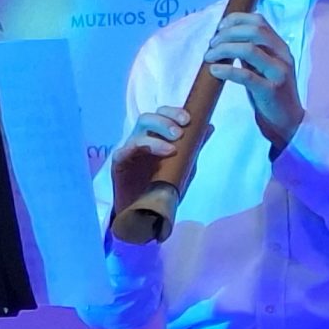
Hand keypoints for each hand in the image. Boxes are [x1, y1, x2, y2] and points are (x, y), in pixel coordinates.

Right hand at [109, 106, 198, 224]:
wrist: (145, 215)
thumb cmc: (162, 189)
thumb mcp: (183, 167)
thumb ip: (193, 147)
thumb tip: (209, 126)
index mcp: (156, 137)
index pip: (162, 115)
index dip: (174, 112)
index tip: (188, 120)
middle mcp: (141, 139)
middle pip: (149, 117)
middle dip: (166, 120)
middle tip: (180, 132)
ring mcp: (129, 150)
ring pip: (138, 130)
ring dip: (157, 133)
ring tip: (172, 148)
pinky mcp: (119, 163)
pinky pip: (125, 149)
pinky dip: (142, 146)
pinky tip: (158, 154)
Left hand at [202, 11, 300, 148]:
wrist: (289, 122)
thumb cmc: (271, 94)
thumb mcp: (263, 67)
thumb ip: (252, 52)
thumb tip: (227, 37)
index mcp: (280, 47)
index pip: (259, 20)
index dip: (236, 19)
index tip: (219, 28)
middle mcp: (282, 55)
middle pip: (254, 31)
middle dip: (227, 34)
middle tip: (211, 46)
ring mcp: (278, 72)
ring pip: (249, 49)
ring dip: (224, 49)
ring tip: (209, 57)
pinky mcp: (271, 91)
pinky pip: (246, 76)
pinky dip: (227, 70)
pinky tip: (214, 71)